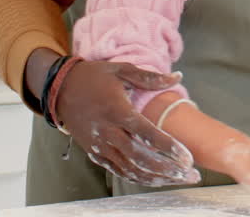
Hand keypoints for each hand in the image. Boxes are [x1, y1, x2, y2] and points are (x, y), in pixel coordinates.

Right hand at [52, 59, 200, 187]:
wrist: (60, 90)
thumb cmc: (94, 78)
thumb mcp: (121, 70)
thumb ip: (150, 77)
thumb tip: (178, 76)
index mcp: (117, 111)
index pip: (146, 133)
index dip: (168, 147)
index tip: (187, 157)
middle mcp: (108, 132)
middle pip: (140, 158)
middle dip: (167, 169)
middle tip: (189, 175)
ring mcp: (100, 146)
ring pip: (130, 169)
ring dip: (156, 178)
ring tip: (178, 180)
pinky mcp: (95, 154)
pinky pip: (119, 171)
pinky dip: (139, 178)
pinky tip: (157, 179)